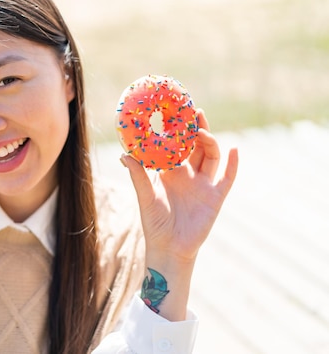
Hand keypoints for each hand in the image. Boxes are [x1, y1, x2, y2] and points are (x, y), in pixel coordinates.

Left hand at [122, 109, 237, 261]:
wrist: (169, 247)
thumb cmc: (154, 222)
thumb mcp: (145, 196)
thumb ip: (138, 176)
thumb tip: (124, 155)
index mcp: (171, 172)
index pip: (177, 145)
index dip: (178, 130)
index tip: (176, 112)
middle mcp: (189, 175)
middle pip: (197, 146)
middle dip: (197, 129)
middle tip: (194, 112)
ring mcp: (203, 184)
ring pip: (211, 156)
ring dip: (210, 142)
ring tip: (202, 131)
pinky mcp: (215, 197)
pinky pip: (227, 177)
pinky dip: (233, 164)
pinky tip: (235, 149)